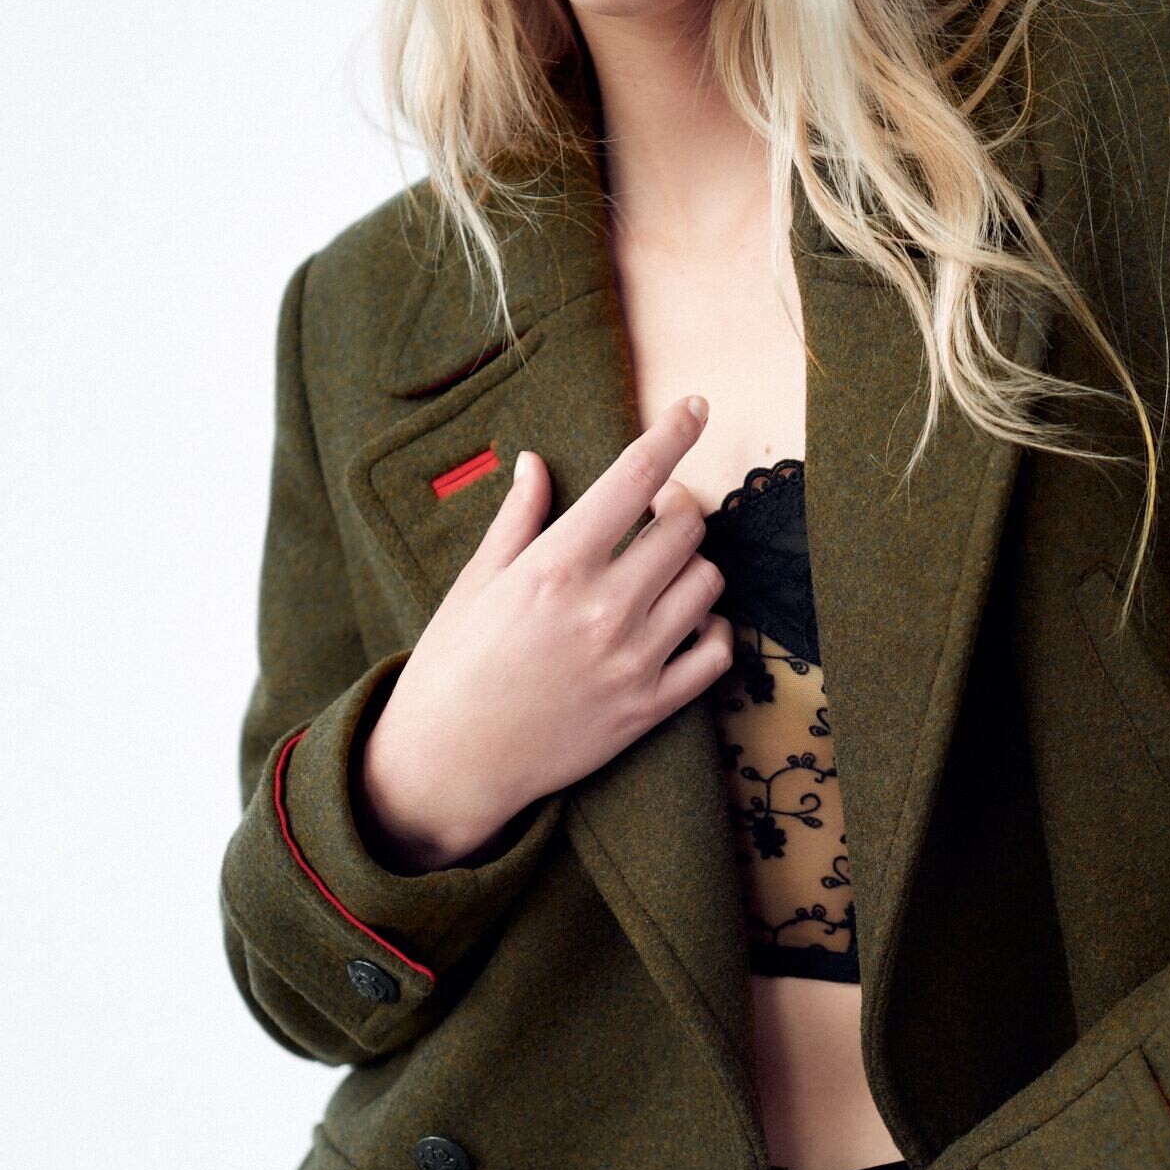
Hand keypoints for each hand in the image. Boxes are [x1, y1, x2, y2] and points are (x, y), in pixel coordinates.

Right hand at [360, 395, 734, 869]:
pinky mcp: (651, 707)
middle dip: (676, 509)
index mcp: (557, 565)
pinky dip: (712, 629)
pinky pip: (718, 651)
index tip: (695, 408)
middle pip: (686, 526)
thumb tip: (536, 461)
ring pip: (709, 582)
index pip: (635, 478)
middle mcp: (604, 607)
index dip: (673, 433)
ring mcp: (633, 659)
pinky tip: (684, 624)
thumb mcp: (478, 581)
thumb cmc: (455, 664)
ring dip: (693, 567)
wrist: (451, 762)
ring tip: (660, 574)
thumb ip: (519, 518)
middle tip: (653, 517)